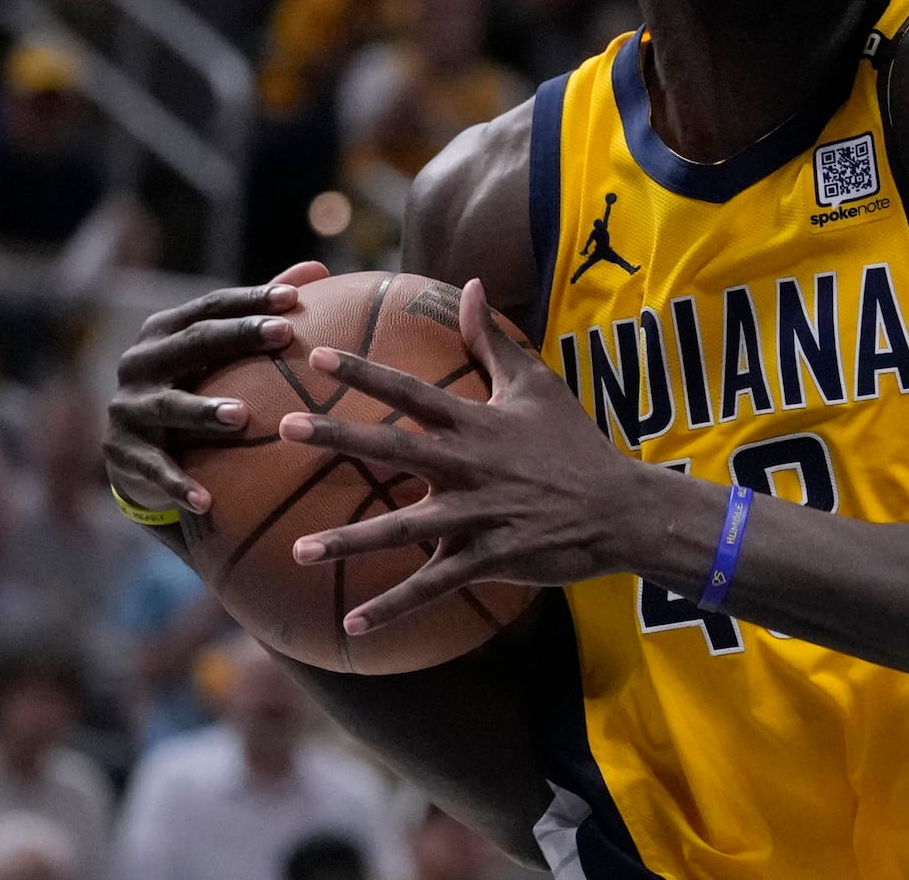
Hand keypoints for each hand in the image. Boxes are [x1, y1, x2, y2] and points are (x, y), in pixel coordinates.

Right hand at [104, 261, 323, 515]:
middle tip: (284, 335)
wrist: (133, 446)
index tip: (294, 298)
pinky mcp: (122, 453)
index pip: (209, 307)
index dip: (250, 299)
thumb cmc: (194, 383)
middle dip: (237, 337)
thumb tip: (317, 269)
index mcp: (164, 330)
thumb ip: (260, 311)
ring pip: (169, 406)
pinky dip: (178, 483)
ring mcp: (128, 408)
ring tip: (241, 416)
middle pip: (193, 343)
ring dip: (203, 411)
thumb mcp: (216, 348)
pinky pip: (154, 469)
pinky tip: (206, 500)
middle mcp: (140, 362)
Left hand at [280, 278, 679, 634]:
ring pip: (406, 528)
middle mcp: (471, 466)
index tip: (315, 357)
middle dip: (340, 438)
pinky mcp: (490, 557)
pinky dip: (394, 606)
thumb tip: (469, 284)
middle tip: (287, 428)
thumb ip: (494, 340)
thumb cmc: (574, 444)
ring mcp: (479, 515)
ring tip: (300, 550)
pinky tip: (352, 624)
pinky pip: (434, 585)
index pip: (412, 390)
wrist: (621, 508)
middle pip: (395, 448)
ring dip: (352, 540)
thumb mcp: (538, 385)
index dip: (364, 373)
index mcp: (478, 423)